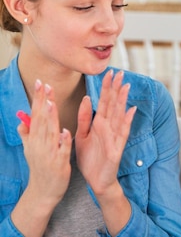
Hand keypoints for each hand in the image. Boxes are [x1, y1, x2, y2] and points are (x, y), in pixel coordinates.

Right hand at [18, 79, 71, 207]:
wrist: (43, 192)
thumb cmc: (40, 169)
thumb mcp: (31, 150)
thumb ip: (27, 135)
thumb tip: (21, 120)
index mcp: (35, 139)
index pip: (36, 114)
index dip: (38, 99)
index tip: (40, 83)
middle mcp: (39, 144)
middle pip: (41, 120)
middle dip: (43, 102)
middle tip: (44, 85)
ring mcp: (48, 153)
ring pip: (49, 132)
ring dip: (50, 118)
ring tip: (51, 103)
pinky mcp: (59, 163)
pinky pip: (61, 150)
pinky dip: (62, 141)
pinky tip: (65, 131)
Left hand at [75, 70, 135, 195]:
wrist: (96, 181)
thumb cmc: (91, 159)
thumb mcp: (81, 135)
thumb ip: (84, 118)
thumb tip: (87, 98)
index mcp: (99, 124)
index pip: (104, 102)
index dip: (106, 87)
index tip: (109, 72)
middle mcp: (109, 127)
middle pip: (113, 105)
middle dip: (116, 89)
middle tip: (120, 73)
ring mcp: (115, 136)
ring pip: (119, 115)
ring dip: (122, 101)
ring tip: (125, 86)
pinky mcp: (117, 148)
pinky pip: (122, 132)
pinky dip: (127, 121)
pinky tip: (131, 110)